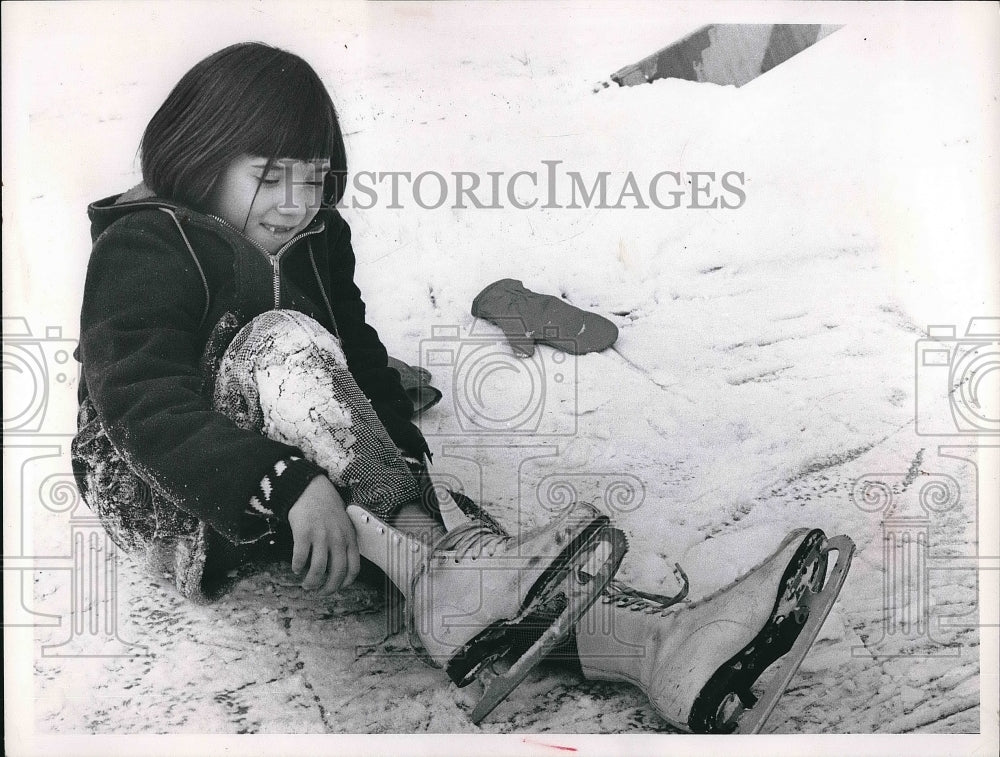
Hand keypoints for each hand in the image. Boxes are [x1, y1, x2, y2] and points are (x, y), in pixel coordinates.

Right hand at [287, 476, 359, 593]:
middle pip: (337, 572)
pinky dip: (298, 567)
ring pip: (318, 569)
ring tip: (307, 584)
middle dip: (328, 588)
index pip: (354, 567)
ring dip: (312, 582)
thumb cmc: (327, 508)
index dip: (346, 582)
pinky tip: (296, 568)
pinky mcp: (303, 532)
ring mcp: (321, 535)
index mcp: (349, 538)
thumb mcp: (344, 524)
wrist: (311, 489)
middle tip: (320, 592)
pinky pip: (300, 558)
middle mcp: (337, 538)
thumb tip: (341, 568)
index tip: (338, 587)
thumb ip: (345, 543)